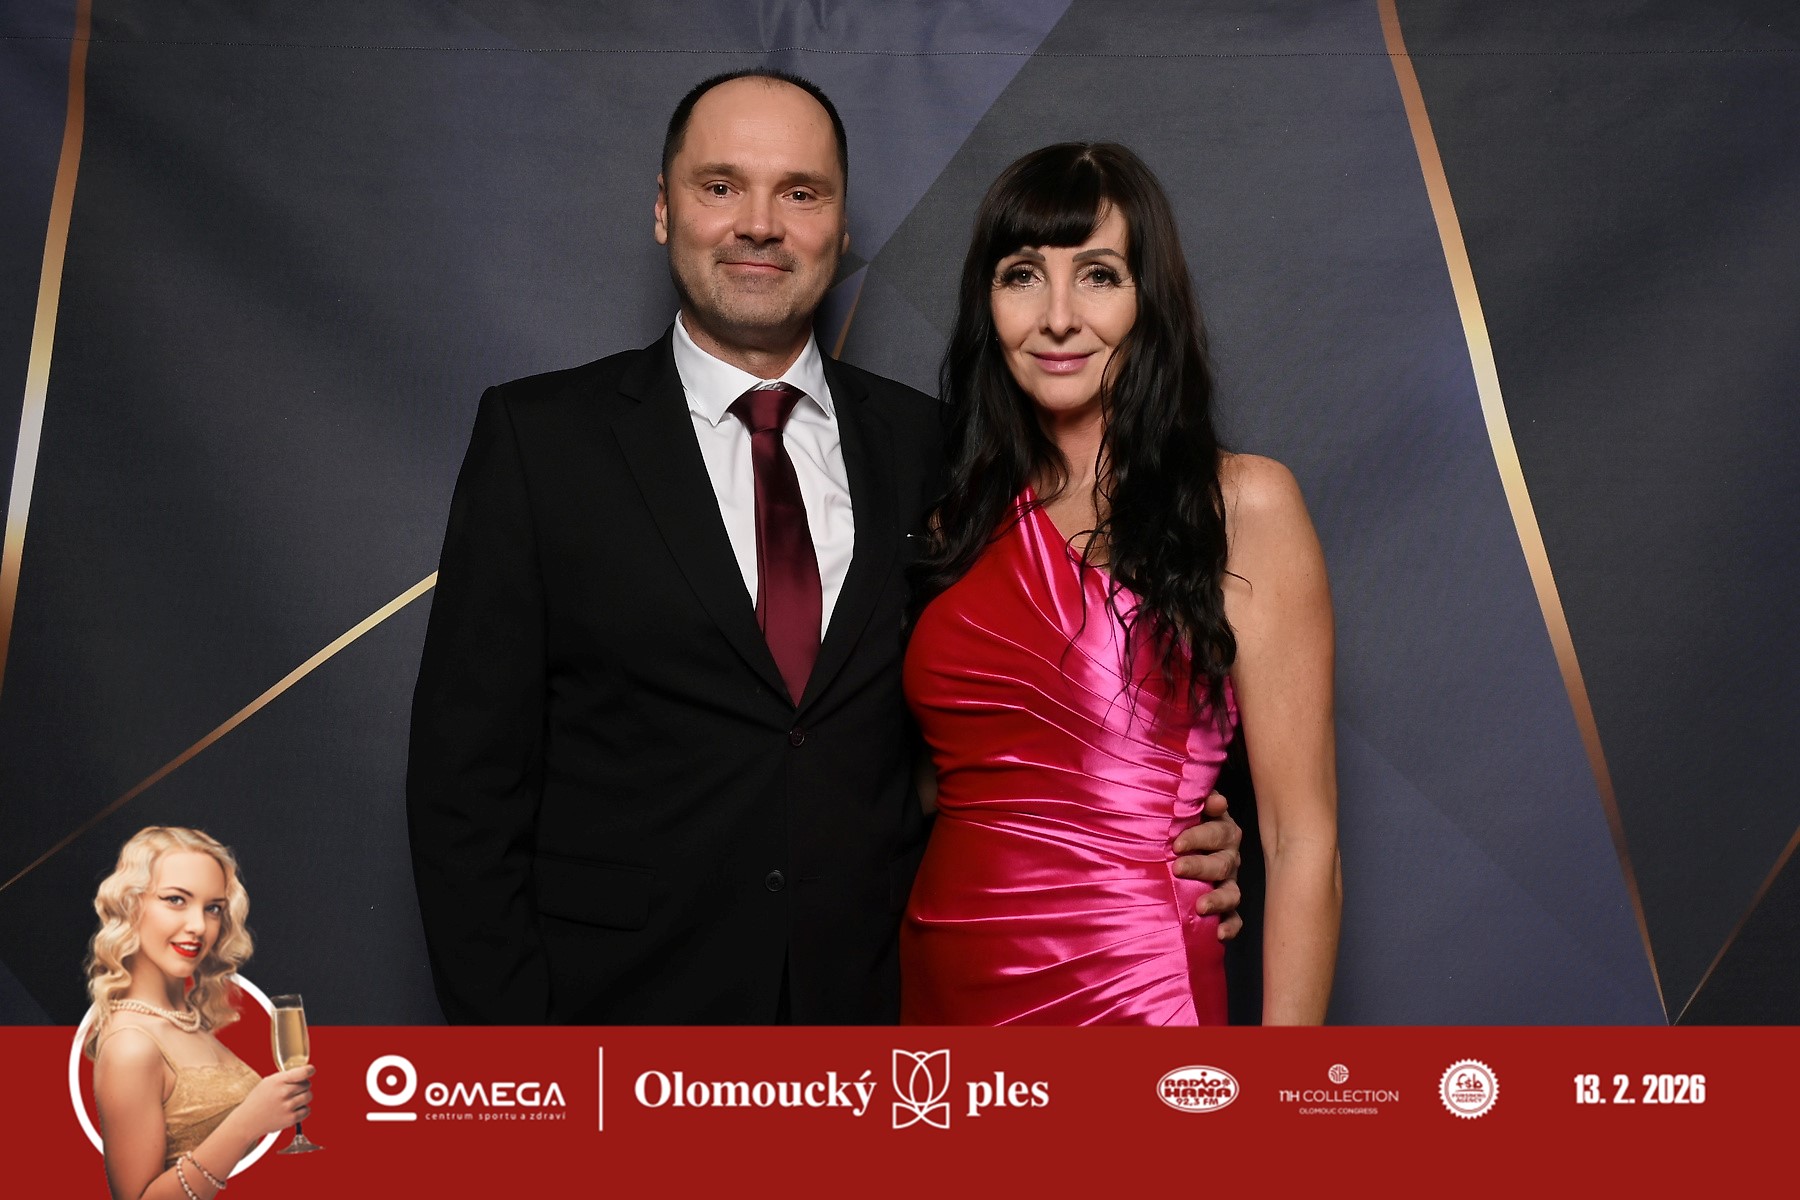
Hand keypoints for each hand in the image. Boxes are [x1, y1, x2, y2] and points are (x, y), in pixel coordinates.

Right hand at [233, 1065, 314, 1138]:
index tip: (311, 1071)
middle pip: (307, 1084)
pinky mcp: (291, 1119)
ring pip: (309, 1096)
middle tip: (292, 1090)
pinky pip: (307, 1110)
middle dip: (302, 1086)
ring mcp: (288, 1107)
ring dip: (303, 1097)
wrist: (247, 1121)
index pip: (303, 1072)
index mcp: (278, 1081)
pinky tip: (292, 1109)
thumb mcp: (268, 1082)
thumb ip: (286, 1076)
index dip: (310, 1070)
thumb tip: (304, 1073)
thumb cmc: (258, 1100)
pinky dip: (302, 1110)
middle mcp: (284, 1093)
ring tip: (292, 1100)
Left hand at [1172, 790, 1242, 939]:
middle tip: (1178, 868)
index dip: (1201, 836)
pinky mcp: (1225, 907)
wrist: (1172, 849)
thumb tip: (1212, 798)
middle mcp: (1228, 856)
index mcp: (1220, 830)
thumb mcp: (1180, 808)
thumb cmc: (1175, 824)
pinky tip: (1219, 934)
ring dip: (1218, 898)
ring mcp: (1229, 882)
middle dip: (1200, 866)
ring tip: (1201, 906)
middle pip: (1222, 862)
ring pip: (1232, 892)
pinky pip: (1234, 919)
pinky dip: (1230, 926)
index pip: (1218, 831)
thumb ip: (1192, 799)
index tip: (1177, 843)